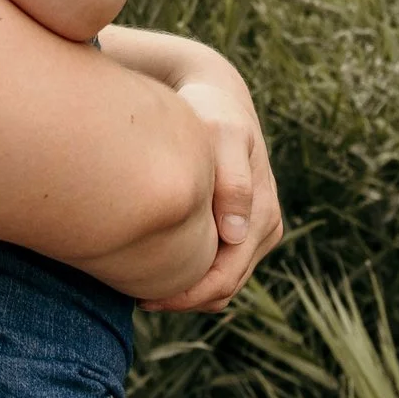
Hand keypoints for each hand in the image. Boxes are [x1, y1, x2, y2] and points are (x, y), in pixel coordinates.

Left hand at [98, 33, 281, 312]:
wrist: (217, 99)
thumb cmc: (214, 114)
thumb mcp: (223, 136)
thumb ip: (233, 180)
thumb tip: (237, 233)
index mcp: (262, 215)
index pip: (225, 276)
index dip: (186, 294)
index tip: (143, 295)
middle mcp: (264, 229)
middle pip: (223, 288)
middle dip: (182, 299)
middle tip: (135, 298)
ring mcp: (254, 232)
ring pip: (221, 284)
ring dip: (186, 293)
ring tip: (138, 288)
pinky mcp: (239, 229)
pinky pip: (217, 268)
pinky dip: (190, 277)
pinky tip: (153, 268)